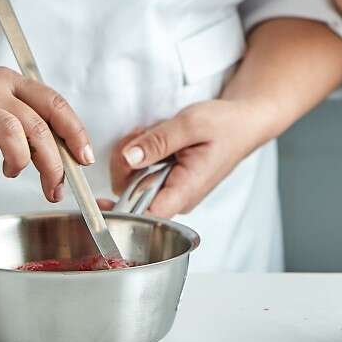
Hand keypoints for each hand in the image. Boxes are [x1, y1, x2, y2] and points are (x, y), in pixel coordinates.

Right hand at [0, 68, 94, 202]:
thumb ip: (23, 126)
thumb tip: (59, 155)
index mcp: (9, 81)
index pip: (54, 103)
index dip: (74, 132)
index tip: (84, 158)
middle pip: (37, 124)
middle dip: (53, 162)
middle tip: (54, 185)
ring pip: (12, 132)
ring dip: (20, 161)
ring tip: (12, 172)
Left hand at [105, 99, 269, 219]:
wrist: (243, 123)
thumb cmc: (225, 125)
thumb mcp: (190, 124)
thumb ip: (158, 141)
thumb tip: (128, 158)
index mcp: (184, 190)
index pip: (145, 218)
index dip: (118, 213)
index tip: (98, 200)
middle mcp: (175, 197)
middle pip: (130, 193)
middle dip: (126, 160)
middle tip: (144, 134)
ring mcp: (169, 189)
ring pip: (130, 178)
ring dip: (134, 150)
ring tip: (157, 131)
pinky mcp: (166, 179)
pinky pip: (139, 169)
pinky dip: (141, 149)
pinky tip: (157, 136)